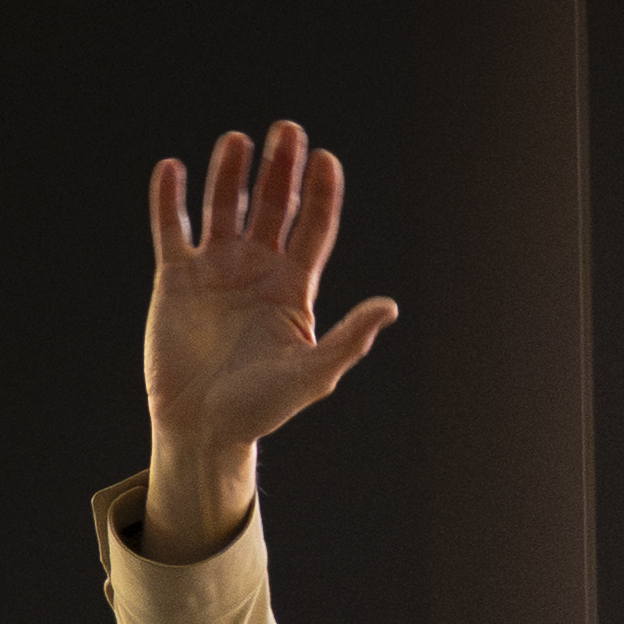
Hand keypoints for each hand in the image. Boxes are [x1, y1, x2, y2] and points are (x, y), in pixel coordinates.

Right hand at [142, 121, 396, 559]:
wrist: (203, 430)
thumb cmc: (261, 410)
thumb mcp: (312, 376)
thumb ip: (349, 339)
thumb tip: (390, 306)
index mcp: (294, 291)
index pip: (313, 230)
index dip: (322, 195)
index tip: (327, 160)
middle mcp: (258, 273)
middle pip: (273, 207)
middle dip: (281, 171)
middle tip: (288, 131)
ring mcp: (217, 272)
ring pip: (224, 208)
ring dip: (229, 175)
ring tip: (238, 142)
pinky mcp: (176, 279)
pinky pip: (172, 229)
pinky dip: (171, 200)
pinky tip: (175, 170)